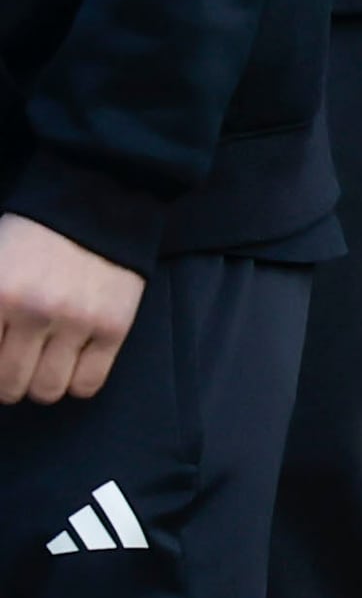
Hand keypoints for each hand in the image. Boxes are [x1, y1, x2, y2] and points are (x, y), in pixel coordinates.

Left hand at [0, 216, 146, 405]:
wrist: (95, 207)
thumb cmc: (31, 240)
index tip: (2, 348)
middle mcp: (36, 311)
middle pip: (9, 384)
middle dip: (8, 379)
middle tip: (14, 361)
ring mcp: (78, 320)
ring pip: (47, 390)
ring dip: (40, 384)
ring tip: (43, 363)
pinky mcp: (114, 326)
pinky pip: (87, 384)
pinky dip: (76, 381)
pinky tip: (72, 361)